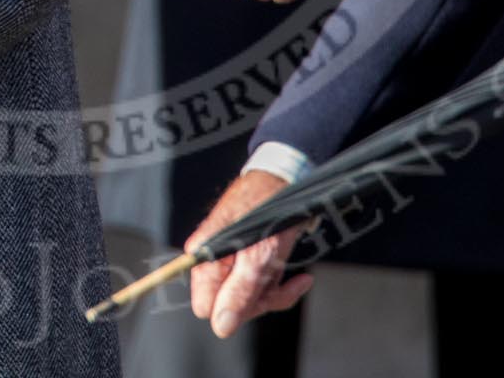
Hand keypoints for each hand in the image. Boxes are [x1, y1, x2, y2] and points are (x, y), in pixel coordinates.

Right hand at [186, 169, 313, 338]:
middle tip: (280, 283)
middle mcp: (213, 260)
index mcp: (205, 257)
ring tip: (295, 278)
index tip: (258, 297)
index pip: (206, 305)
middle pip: (228, 304)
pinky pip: (259, 286)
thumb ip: (240, 290)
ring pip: (247, 298)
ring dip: (274, 292)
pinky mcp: (247, 259)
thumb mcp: (260, 255)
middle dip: (258, 300)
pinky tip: (299, 279)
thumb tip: (221, 325)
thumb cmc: (270, 208)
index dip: (233, 308)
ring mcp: (230, 260)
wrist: (286, 178)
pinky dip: (280, 286)